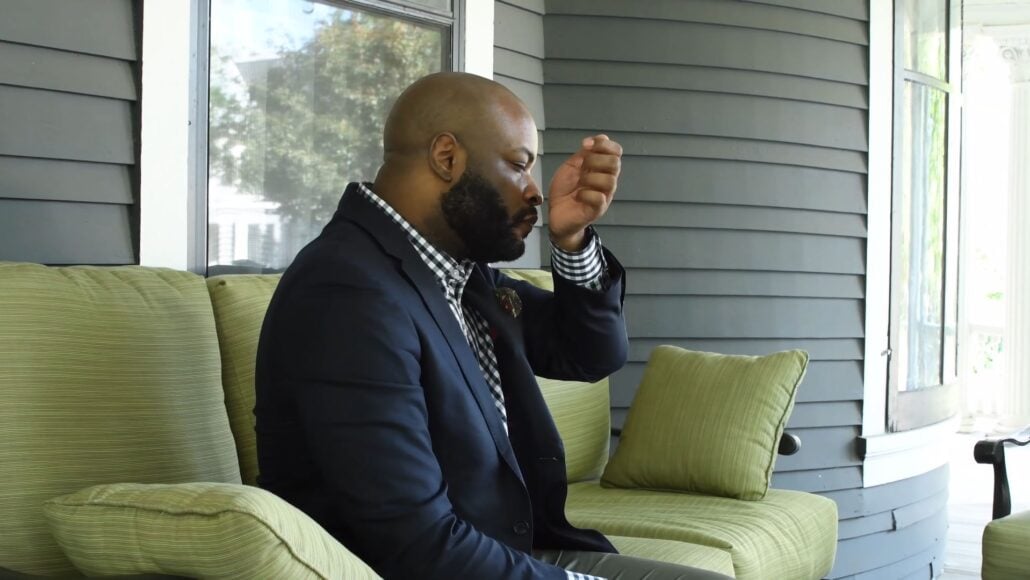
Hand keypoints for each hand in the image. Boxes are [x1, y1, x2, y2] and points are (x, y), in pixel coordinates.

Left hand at [547, 134, 621, 250]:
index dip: (604, 144)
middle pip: (615, 163)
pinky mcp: (597, 210)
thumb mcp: (572, 167)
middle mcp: (607, 181)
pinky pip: (599, 198)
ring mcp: (604, 196)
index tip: (585, 145)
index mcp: (602, 168)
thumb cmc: (565, 191)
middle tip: (582, 167)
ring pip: (609, 180)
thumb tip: (602, 137)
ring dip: (590, 178)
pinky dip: (586, 194)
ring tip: (579, 183)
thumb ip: (585, 153)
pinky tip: (578, 196)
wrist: (556, 215)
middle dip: (595, 160)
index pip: (616, 151)